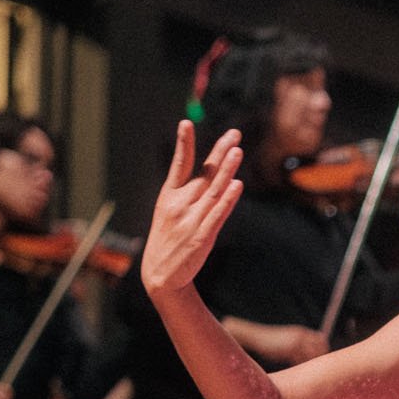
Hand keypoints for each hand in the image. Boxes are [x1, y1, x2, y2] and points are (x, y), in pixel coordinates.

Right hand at [141, 121, 242, 302]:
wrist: (161, 276)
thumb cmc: (169, 240)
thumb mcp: (170, 212)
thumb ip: (188, 192)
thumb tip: (211, 173)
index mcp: (169, 196)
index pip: (178, 164)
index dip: (183, 144)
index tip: (185, 122)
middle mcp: (180, 204)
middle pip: (204, 173)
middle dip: (219, 152)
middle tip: (234, 134)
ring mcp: (191, 219)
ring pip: (213, 190)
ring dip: (226, 169)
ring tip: (237, 151)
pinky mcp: (202, 235)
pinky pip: (218, 214)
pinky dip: (228, 199)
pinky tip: (237, 185)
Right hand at [220, 319, 329, 366]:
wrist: (254, 337)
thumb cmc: (267, 344)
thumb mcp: (285, 343)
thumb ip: (297, 349)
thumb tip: (306, 361)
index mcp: (301, 332)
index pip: (322, 340)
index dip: (322, 351)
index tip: (320, 363)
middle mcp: (302, 335)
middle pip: (321, 349)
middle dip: (320, 360)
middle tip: (316, 373)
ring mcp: (298, 341)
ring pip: (313, 356)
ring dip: (311, 367)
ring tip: (307, 377)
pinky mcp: (292, 348)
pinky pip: (302, 361)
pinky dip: (301, 369)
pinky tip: (296, 374)